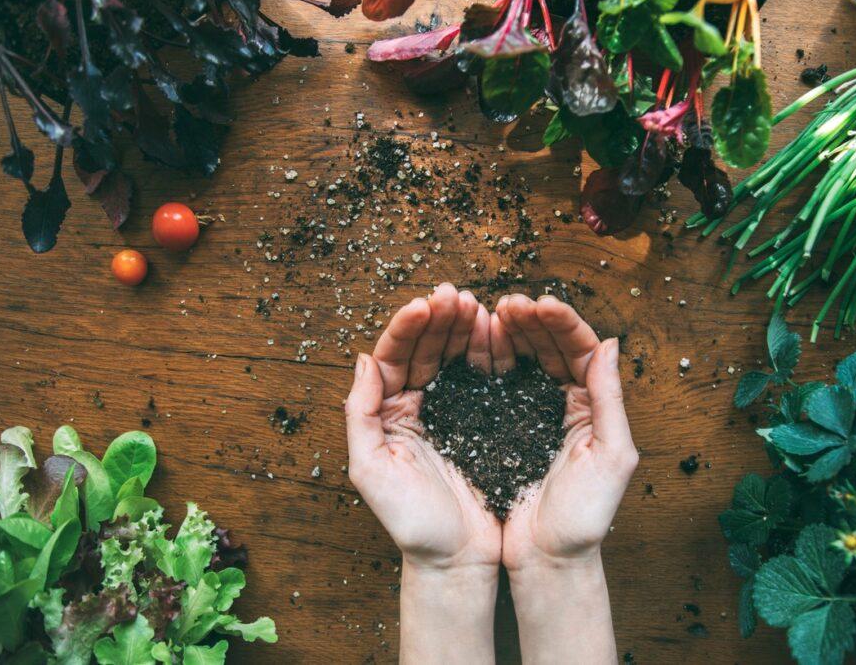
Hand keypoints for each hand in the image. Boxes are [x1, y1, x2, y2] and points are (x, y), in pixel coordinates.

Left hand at [345, 283, 500, 568]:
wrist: (458, 559)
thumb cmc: (412, 524)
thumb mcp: (371, 470)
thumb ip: (360, 414)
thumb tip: (363, 359)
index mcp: (386, 413)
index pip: (393, 357)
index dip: (408, 328)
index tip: (426, 304)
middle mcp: (413, 406)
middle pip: (423, 349)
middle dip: (438, 318)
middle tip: (455, 295)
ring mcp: (447, 411)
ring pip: (451, 356)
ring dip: (461, 328)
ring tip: (475, 305)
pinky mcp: (480, 420)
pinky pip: (480, 377)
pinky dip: (486, 352)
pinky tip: (495, 332)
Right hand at [493, 294, 638, 569]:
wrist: (547, 561)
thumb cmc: (585, 518)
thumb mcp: (612, 457)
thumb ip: (612, 399)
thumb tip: (611, 342)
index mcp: (594, 406)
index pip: (581, 350)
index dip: (562, 323)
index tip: (540, 304)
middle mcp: (565, 403)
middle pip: (549, 347)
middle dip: (530, 320)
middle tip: (509, 303)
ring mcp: (531, 413)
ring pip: (521, 359)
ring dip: (507, 333)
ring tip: (488, 312)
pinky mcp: (500, 427)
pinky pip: (495, 383)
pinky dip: (486, 359)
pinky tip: (475, 342)